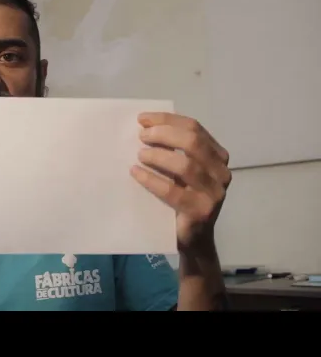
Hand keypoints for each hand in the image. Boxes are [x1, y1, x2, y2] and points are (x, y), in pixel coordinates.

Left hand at [130, 112, 231, 253]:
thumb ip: (174, 149)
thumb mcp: (182, 169)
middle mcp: (221, 172)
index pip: (194, 128)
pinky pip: (173, 191)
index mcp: (218, 155)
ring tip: (139, 155)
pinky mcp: (201, 211)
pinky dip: (151, 179)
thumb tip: (144, 127)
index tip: (143, 119)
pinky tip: (136, 173)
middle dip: (164, 134)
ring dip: (158, 156)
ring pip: (185, 165)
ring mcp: (214, 193)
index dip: (167, 120)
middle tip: (141, 137)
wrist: (194, 238)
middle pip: (192, 142)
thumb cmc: (184, 196)